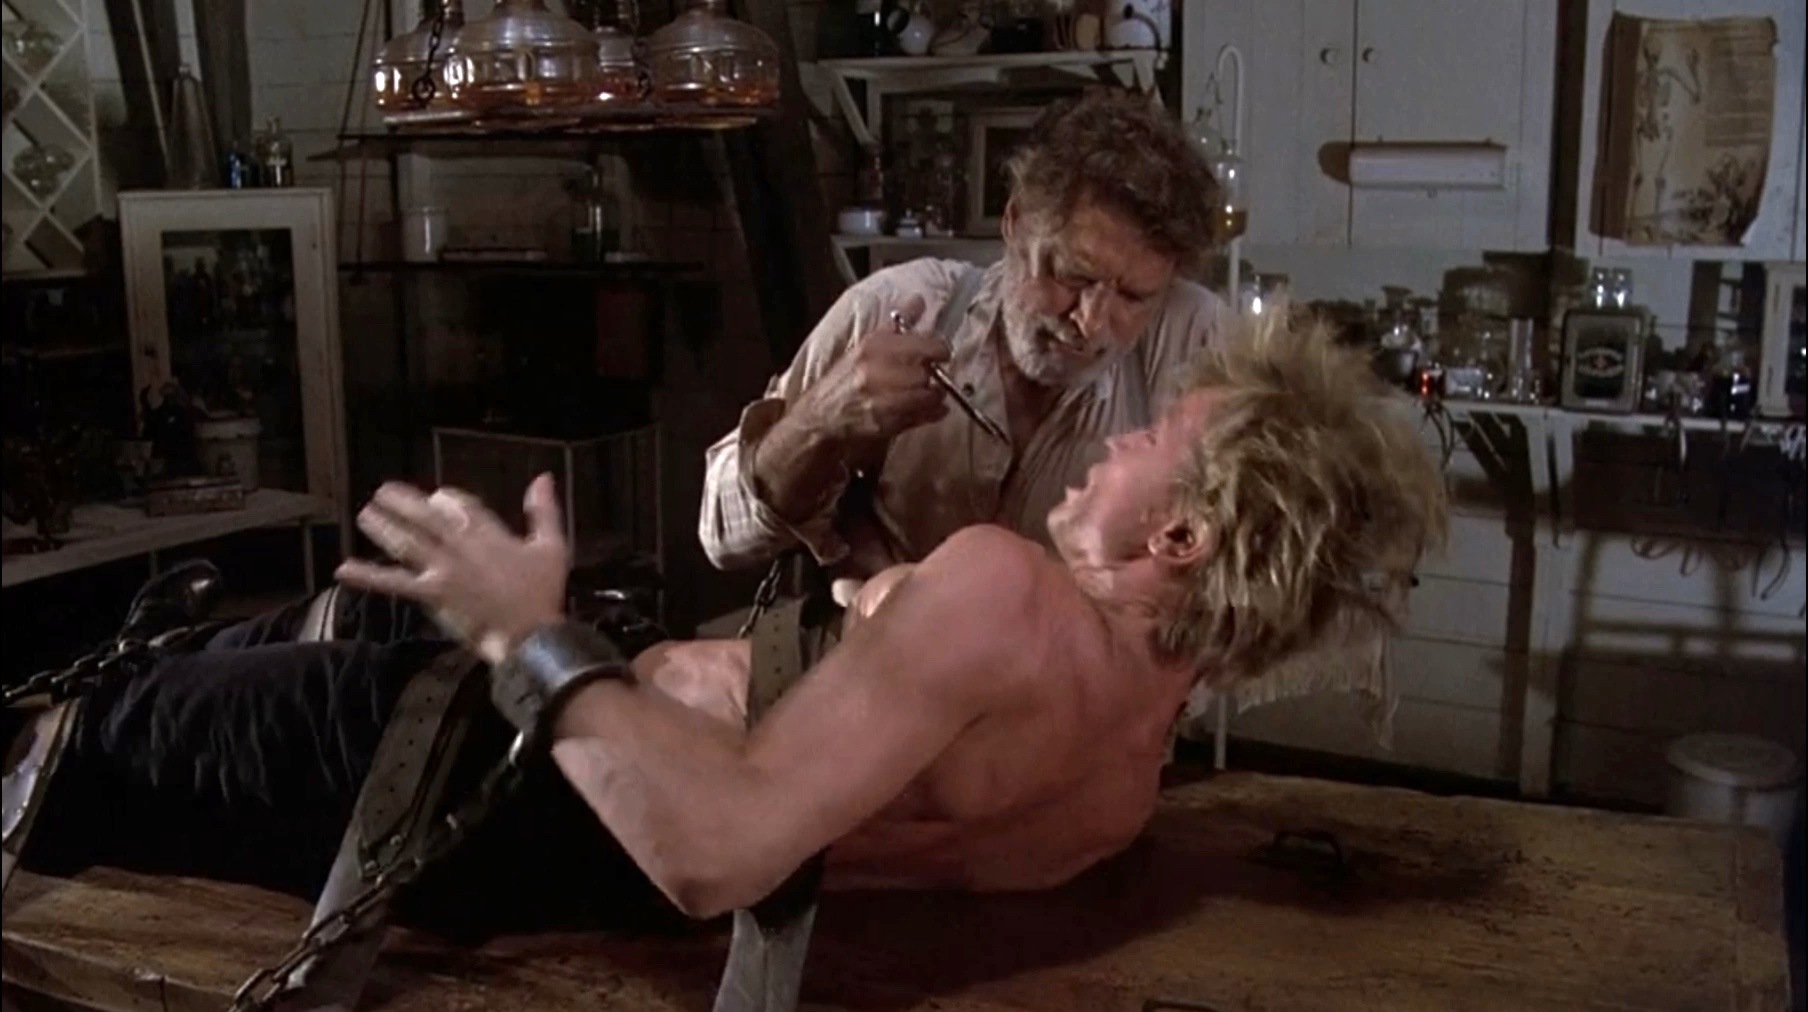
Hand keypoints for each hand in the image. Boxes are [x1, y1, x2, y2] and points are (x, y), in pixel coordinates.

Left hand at [335, 474, 569, 663]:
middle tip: (383, 491)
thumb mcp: (552, 546)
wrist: (528, 636)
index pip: (460, 505)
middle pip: (426, 518)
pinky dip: (368, 576)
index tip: (437, 497)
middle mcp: (460, 546)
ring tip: (365, 514)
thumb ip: (543, 511)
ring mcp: (442, 570)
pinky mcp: (431, 594)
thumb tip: (542, 478)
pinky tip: (343, 569)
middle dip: (404, 502)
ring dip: (384, 527)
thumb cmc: (543, 593)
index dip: (445, 499)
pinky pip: (394, 583)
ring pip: (406, 542)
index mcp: (489, 532)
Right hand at [792, 294, 950, 444]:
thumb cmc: (845, 378)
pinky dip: (932, 412)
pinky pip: (924, 416)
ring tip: (925, 393)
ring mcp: (881, 399)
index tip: (939, 354)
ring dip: (933, 394)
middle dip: (933, 374)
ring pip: (929, 394)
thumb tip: (919, 299)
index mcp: (874, 346)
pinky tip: (926, 408)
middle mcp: (877, 370)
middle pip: (927, 371)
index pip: (925, 345)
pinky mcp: (887, 424)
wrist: (820, 416)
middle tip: (929, 375)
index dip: (939, 350)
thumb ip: (897, 323)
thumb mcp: (867, 344)